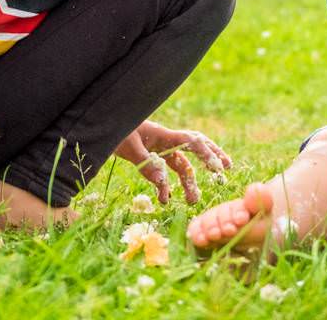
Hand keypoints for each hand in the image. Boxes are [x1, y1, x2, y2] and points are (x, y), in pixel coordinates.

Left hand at [113, 120, 230, 204]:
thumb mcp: (129, 147)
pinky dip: (165, 187)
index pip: (193, 143)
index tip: (220, 167)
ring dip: (187, 182)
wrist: (100, 126)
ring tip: (192, 201)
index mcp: (165, 135)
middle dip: (211, 158)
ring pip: (180, 166)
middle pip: (195, 149)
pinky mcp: (149, 159)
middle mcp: (166, 142)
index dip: (208, 154)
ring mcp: (158, 151)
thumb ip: (147, 164)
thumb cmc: (115, 132)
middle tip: (225, 170)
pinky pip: (163, 174)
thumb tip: (164, 181)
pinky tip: (164, 200)